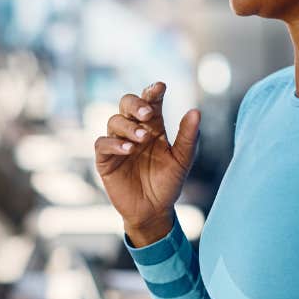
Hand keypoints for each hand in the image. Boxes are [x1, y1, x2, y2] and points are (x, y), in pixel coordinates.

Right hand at [94, 81, 200, 243]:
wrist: (154, 211)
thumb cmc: (169, 183)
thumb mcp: (182, 160)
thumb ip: (188, 137)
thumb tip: (195, 111)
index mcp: (153, 127)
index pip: (151, 102)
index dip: (153, 92)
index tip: (160, 87)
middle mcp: (134, 130)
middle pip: (127, 104)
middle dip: (136, 104)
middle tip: (148, 113)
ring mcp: (118, 143)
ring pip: (114, 121)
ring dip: (128, 126)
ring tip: (142, 138)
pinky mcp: (105, 160)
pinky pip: (103, 144)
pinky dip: (114, 143)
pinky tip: (128, 149)